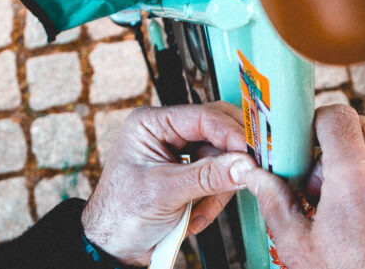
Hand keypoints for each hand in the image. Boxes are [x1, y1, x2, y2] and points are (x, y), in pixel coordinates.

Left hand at [81, 102, 255, 265]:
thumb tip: (243, 165)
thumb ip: (207, 177)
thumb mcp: (165, 192)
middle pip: (217, 133)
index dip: (230, 134)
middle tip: (245, 174)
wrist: (115, 248)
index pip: (202, 117)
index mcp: (151, 124)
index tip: (250, 153)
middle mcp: (167, 133)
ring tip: (201, 211)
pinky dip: (214, 199)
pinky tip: (196, 216)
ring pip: (222, 159)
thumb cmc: (120, 215)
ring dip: (218, 188)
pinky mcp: (190, 174)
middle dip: (228, 160)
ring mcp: (180, 154)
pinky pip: (218, 178)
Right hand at [238, 105, 364, 268]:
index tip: (302, 143)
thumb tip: (256, 176)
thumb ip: (275, 202)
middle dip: (334, 141)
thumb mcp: (299, 247)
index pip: (336, 116)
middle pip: (360, 124)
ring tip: (337, 203)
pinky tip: (361, 215)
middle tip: (316, 177)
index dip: (314, 122)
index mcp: (356, 177)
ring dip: (356, 160)